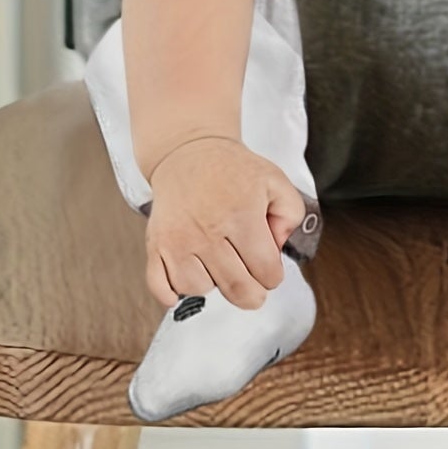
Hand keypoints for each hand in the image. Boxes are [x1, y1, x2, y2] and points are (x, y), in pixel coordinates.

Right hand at [143, 135, 308, 309]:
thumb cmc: (233, 171)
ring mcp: (178, 240)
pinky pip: (161, 287)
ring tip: (218, 264)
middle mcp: (209, 230)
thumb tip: (278, 248)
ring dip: (213, 285)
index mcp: (242, 215)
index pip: (266, 272)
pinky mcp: (156, 245)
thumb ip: (291, 216)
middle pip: (237, 289)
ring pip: (199, 290)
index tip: (269, 269)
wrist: (189, 153)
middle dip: (252, 295)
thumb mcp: (275, 182)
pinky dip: (173, 293)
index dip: (274, 276)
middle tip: (253, 286)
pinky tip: (188, 277)